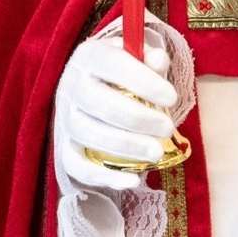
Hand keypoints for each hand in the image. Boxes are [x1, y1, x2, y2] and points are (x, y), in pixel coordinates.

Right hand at [54, 37, 176, 194]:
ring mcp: (65, 117)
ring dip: (124, 146)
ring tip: (156, 152)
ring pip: (86, 133)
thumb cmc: (120, 72)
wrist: (91, 87)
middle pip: (96, 102)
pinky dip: (102, 176)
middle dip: (136, 118)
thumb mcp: (134, 56)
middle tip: (167, 128)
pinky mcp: (65, 144)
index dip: (141, 80)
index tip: (171, 98)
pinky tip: (133, 180)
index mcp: (88, 57)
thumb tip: (159, 60)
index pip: (110, 63)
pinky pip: (75, 164)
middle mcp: (71, 85)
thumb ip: (149, 57)